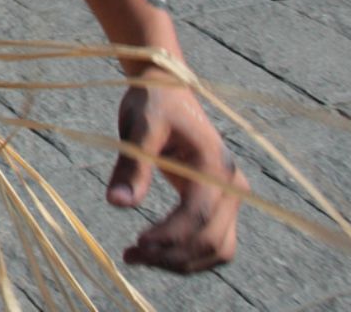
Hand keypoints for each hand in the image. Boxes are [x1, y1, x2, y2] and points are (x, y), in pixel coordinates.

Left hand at [107, 80, 244, 272]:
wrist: (168, 88)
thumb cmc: (153, 102)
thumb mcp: (139, 127)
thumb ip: (132, 166)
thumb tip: (117, 203)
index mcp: (215, 164)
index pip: (199, 215)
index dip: (170, 236)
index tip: (136, 243)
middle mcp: (233, 185)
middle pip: (212, 240)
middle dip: (172, 256)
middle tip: (129, 256)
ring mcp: (231, 196)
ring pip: (218, 249)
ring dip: (181, 262)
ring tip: (137, 256)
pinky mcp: (222, 203)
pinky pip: (215, 242)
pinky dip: (188, 255)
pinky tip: (155, 252)